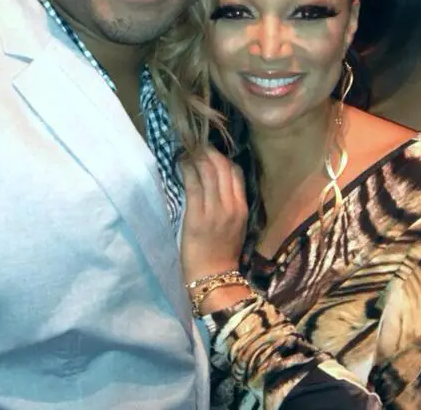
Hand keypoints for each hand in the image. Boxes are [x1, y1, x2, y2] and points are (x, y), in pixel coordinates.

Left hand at [180, 147, 248, 284]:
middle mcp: (230, 205)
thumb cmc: (221, 252)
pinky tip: (179, 163)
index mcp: (242, 208)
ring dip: (195, 156)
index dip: (222, 157)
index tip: (209, 149)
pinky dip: (186, 169)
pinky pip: (192, 184)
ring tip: (185, 148)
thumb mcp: (235, 225)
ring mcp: (214, 210)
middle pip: (222, 167)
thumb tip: (216, 181)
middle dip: (208, 150)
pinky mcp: (197, 216)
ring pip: (207, 172)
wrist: (214, 278)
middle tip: (194, 142)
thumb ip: (229, 203)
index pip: (235, 172)